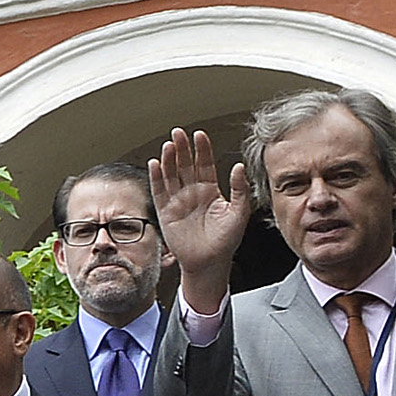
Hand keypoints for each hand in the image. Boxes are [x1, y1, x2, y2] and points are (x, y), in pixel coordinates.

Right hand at [151, 125, 253, 309]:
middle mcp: (193, 193)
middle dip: (182, 149)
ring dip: (168, 160)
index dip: (202, 150)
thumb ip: (240, 189)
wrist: (209, 263)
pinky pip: (159, 191)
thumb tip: (239, 167)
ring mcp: (178, 201)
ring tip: (168, 145)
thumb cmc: (226, 241)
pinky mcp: (166, 212)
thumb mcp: (239, 213)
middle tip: (179, 133)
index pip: (205, 164)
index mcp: (211, 191)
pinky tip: (155, 164)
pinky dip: (156, 178)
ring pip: (171, 175)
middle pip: (185, 165)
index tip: (200, 135)